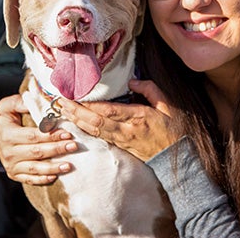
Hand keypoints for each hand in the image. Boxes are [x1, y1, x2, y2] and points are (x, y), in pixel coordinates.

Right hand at [0, 94, 78, 184]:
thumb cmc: (6, 120)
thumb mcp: (7, 107)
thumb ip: (19, 102)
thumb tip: (32, 100)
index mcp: (8, 135)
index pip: (32, 136)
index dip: (50, 136)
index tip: (67, 133)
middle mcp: (8, 152)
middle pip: (36, 152)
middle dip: (56, 149)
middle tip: (73, 146)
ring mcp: (11, 165)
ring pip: (34, 169)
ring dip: (53, 168)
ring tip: (69, 165)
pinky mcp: (14, 174)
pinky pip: (29, 180)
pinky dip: (42, 180)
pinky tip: (55, 177)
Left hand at [56, 79, 182, 160]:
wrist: (179, 159)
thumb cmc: (175, 131)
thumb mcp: (168, 106)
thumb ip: (150, 90)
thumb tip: (132, 81)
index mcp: (139, 117)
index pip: (109, 111)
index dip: (90, 105)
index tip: (77, 95)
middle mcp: (127, 130)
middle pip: (96, 122)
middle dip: (76, 112)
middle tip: (61, 102)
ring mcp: (123, 140)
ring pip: (95, 131)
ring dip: (77, 120)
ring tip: (63, 110)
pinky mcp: (121, 146)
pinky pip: (99, 137)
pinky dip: (86, 129)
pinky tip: (76, 123)